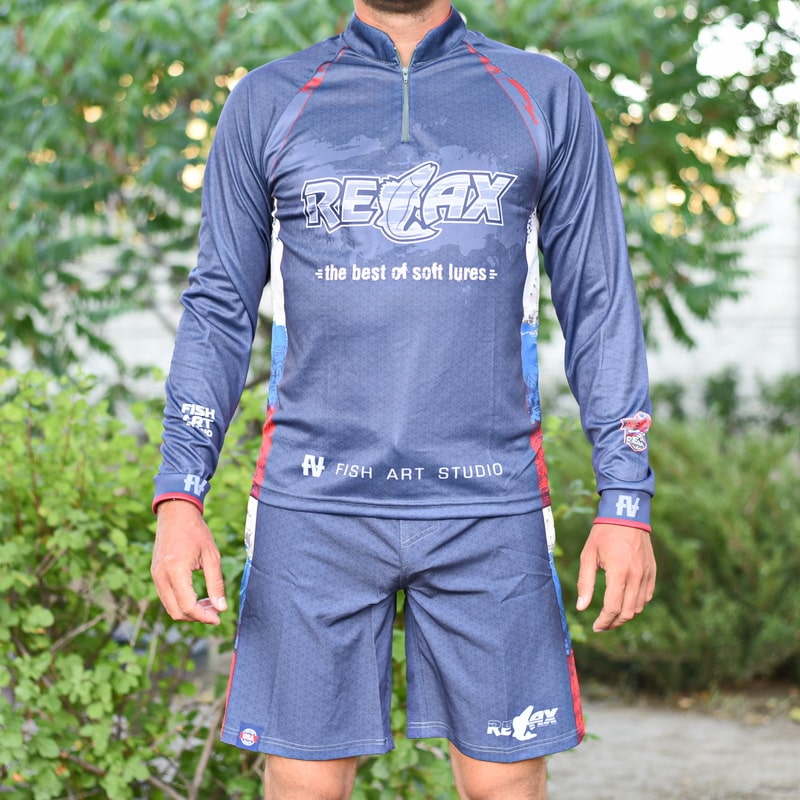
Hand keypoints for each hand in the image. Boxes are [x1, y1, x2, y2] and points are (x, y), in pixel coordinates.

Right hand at [150, 499, 227, 624]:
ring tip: (209, 603)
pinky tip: (197, 596)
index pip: (187, 606)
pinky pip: (167, 597)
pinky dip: (181, 602)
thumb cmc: (197, 532)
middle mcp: (161, 576)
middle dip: (197, 616)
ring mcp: (156, 576)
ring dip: (189, 610)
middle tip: (216, 611)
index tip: (218, 617)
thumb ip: (216, 584)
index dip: (204, 616)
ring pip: (170, 607)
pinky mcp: (156, 574)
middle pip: (176, 612)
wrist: (176, 514)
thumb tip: (221, 608)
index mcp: (176, 571)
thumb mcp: (212, 556)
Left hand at [576, 522, 655, 631]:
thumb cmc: (603, 535)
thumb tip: (581, 607)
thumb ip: (584, 583)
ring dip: (625, 615)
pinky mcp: (652, 572)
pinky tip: (624, 603)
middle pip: (627, 612)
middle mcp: (636, 576)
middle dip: (614, 623)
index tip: (595, 627)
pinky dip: (636, 604)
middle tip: (602, 625)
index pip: (613, 607)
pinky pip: (647, 596)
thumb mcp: (588, 556)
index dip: (603, 622)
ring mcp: (647, 574)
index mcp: (618, 573)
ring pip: (639, 607)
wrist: (626, 516)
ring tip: (611, 616)